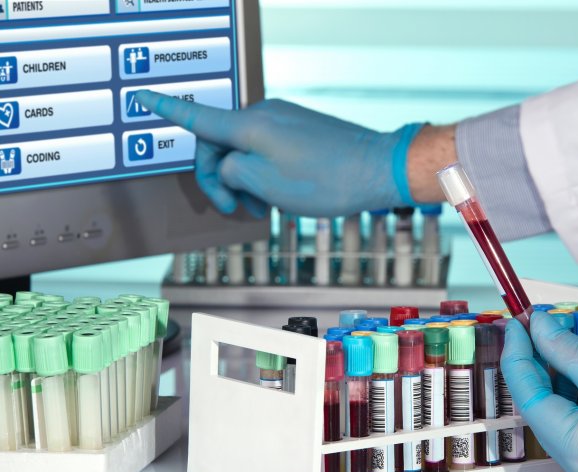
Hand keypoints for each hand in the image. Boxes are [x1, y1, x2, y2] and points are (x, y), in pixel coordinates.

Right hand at [134, 91, 421, 215]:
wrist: (377, 169)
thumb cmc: (327, 180)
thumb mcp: (266, 185)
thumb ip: (231, 171)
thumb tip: (228, 165)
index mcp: (250, 125)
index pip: (197, 116)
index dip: (166, 109)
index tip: (142, 96)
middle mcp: (264, 114)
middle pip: (220, 143)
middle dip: (221, 179)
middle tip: (237, 210)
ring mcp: (284, 119)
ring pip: (245, 149)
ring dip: (245, 181)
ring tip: (264, 209)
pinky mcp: (301, 128)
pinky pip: (267, 148)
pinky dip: (264, 173)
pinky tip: (279, 196)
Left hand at [501, 312, 577, 471]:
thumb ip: (564, 347)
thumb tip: (537, 326)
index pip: (530, 400)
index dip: (519, 356)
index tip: (517, 324)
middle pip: (544, 405)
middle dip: (539, 361)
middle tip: (537, 323)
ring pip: (562, 408)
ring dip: (559, 369)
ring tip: (560, 331)